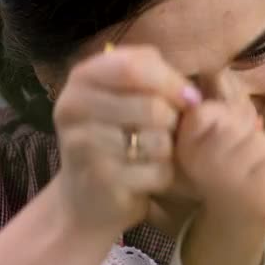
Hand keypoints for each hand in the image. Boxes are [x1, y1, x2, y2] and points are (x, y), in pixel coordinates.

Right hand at [50, 45, 201, 234]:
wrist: (85, 197)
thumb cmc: (117, 136)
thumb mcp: (130, 95)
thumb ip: (155, 78)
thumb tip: (190, 96)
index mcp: (83, 77)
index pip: (135, 66)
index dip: (171, 81)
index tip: (189, 98)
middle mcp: (74, 107)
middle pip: (152, 106)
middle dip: (172, 121)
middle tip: (164, 131)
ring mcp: (83, 146)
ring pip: (158, 141)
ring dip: (166, 150)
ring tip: (149, 154)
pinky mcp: (100, 181)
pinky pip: (157, 172)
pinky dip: (162, 176)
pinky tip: (144, 177)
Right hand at [175, 95, 264, 221]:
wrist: (228, 218)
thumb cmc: (221, 173)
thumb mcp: (210, 146)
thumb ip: (225, 121)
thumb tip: (254, 117)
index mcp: (187, 146)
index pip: (203, 111)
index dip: (224, 114)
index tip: (226, 130)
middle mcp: (204, 159)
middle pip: (241, 122)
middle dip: (249, 134)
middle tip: (242, 156)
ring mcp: (229, 176)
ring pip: (264, 140)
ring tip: (253, 168)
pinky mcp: (253, 191)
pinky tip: (263, 179)